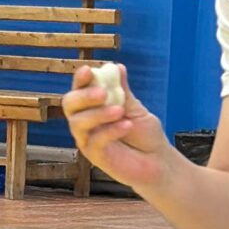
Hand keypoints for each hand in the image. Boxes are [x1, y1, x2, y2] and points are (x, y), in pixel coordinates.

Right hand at [63, 62, 170, 189]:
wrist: (158, 161)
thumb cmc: (144, 134)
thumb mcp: (136, 109)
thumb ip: (123, 91)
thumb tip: (117, 67)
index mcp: (92, 106)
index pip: (79, 89)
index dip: (81, 79)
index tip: (88, 70)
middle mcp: (85, 121)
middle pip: (70, 105)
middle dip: (84, 96)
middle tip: (103, 93)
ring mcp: (87, 139)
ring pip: (78, 123)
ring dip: (98, 114)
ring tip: (119, 110)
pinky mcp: (94, 157)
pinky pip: (94, 141)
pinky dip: (110, 131)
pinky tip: (126, 125)